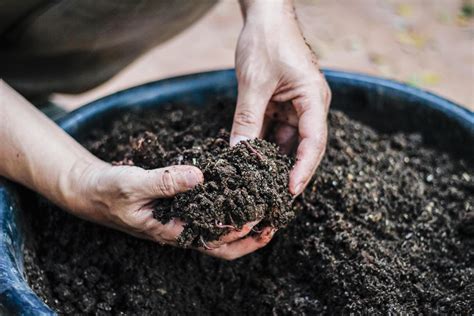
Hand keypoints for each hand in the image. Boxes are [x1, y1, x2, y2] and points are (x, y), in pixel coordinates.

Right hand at [67, 162, 273, 259]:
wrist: (93, 191)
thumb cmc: (109, 192)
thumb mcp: (133, 185)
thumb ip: (163, 181)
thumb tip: (198, 176)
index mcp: (173, 232)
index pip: (214, 240)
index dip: (240, 231)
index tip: (262, 216)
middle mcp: (182, 231)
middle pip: (223, 244)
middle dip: (250, 237)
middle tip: (275, 221)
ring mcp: (182, 221)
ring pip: (219, 231)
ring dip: (243, 225)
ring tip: (266, 210)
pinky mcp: (180, 208)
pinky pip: (209, 214)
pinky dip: (227, 208)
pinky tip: (238, 193)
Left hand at [232, 0, 330, 195]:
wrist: (265, 16)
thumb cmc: (266, 41)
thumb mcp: (253, 83)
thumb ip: (247, 119)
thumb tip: (238, 153)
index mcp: (313, 99)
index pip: (314, 142)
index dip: (304, 169)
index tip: (290, 191)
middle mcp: (310, 106)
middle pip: (304, 147)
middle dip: (289, 171)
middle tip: (273, 197)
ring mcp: (296, 106)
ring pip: (287, 142)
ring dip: (273, 160)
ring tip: (259, 184)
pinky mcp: (282, 105)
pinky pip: (275, 130)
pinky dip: (263, 144)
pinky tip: (250, 159)